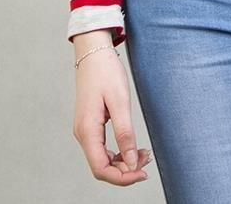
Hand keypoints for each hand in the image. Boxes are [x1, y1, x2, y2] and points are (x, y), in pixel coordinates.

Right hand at [72, 45, 152, 183]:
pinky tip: (132, 146)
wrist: (94, 52)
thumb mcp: (120, 101)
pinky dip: (118, 151)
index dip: (122, 178)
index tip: (142, 173)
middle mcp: (82, 134)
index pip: (101, 169)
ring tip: (144, 153)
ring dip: (123, 161)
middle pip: (102, 167)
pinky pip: (102, 148)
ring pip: (102, 159)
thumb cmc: (106, 72)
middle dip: (125, 169)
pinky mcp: (90, 124)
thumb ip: (125, 134)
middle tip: (147, 159)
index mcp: (87, 130)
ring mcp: (85, 130)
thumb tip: (132, 162)